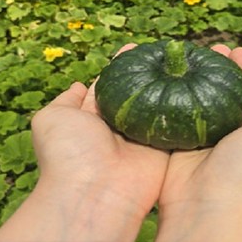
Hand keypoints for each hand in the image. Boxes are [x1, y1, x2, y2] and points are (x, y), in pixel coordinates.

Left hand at [31, 44, 169, 217]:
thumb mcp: (50, 118)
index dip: (120, 66)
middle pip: (136, 92)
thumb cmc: (67, 154)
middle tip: (162, 51)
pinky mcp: (163, 148)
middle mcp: (118, 126)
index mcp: (93, 118)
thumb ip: (65, 99)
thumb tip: (77, 86)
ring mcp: (141, 137)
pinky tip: (190, 81)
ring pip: (157, 104)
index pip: (109, 85)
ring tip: (178, 60)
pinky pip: (173, 122)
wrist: (94, 194)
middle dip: (147, 72)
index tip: (134, 47)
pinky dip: (181, 105)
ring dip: (167, 84)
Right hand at [146, 45, 241, 241]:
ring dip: (200, 77)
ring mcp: (212, 138)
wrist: (211, 208)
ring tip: (191, 57)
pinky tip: (174, 77)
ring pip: (206, 99)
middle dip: (223, 69)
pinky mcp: (186, 142)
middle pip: (232, 92)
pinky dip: (179, 94)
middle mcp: (240, 133)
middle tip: (211, 48)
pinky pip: (184, 112)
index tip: (237, 49)